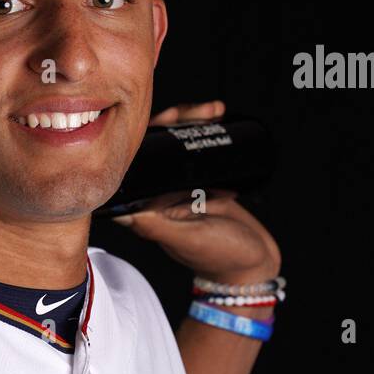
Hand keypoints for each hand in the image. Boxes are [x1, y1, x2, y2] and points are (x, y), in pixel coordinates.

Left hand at [115, 101, 281, 283]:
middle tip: (189, 112)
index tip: (157, 121)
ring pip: (177, 143)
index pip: (133, 166)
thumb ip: (155, 226)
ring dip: (191, 121)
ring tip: (212, 111)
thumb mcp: (185, 238)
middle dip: (171, 122)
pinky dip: (207, 128)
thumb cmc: (218, 256)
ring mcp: (181, 185)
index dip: (140, 139)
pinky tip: (216, 114)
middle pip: (155, 147)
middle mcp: (160, 193)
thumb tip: (118, 210)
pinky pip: (199, 148)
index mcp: (147, 207)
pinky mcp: (203, 180)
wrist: (254, 263)